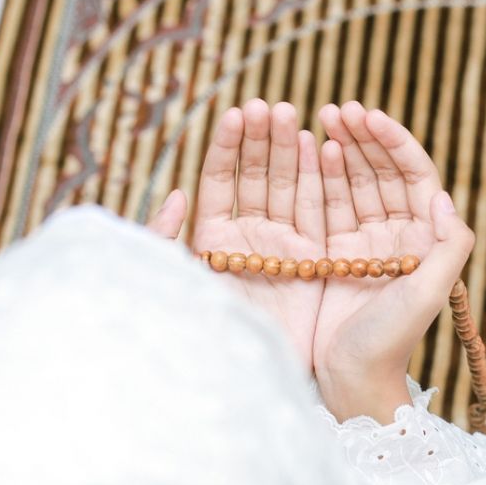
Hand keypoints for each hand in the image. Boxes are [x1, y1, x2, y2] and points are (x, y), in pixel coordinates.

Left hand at [149, 99, 326, 361]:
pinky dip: (318, 181)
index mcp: (213, 240)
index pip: (221, 180)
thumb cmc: (206, 334)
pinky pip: (317, 212)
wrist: (252, 378)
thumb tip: (175, 193)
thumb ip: (166, 239)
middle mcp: (249, 238)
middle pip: (256, 176)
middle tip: (270, 106)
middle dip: (262, 139)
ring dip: (289, 150)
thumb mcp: (174, 284)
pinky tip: (319, 149)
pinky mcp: (314, 260)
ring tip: (292, 116)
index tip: (238, 114)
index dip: (229, 146)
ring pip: (287, 187)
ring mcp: (284, 247)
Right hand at [314, 102, 474, 422]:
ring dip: (343, 149)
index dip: (396, 144)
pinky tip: (313, 150)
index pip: (416, 177)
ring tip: (322, 118)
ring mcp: (365, 241)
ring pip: (356, 182)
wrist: (352, 379)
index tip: (370, 117)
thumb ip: (450, 244)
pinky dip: (323, 176)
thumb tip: (446, 195)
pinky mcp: (335, 252)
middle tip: (339, 108)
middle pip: (384, 173)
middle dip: (365, 138)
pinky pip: (330, 204)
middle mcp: (399, 235)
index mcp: (426, 240)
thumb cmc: (393, 341)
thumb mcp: (429, 293)